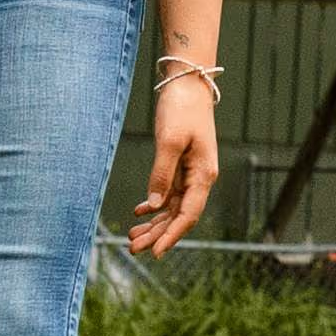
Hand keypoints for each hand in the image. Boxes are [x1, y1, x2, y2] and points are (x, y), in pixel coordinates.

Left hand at [125, 64, 220, 252]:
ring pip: (173, 207)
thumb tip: (156, 205)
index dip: (172, 235)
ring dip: (154, 223)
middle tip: (133, 249)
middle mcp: (200, 178)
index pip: (188, 214)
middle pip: (179, 215)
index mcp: (203, 175)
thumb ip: (162, 174)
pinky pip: (169, 193)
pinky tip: (140, 211)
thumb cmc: (182, 108)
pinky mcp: (181, 164)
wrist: (188, 83)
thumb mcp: (170, 141)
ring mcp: (191, 172)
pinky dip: (154, 205)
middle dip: (157, 234)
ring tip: (132, 237)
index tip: (155, 253)